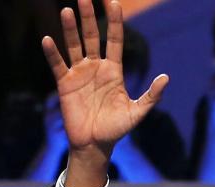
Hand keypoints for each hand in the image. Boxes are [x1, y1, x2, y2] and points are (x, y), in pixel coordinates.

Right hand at [40, 0, 167, 162]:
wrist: (96, 144)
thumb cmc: (117, 129)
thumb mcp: (137, 113)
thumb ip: (152, 96)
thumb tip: (166, 78)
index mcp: (114, 71)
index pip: (114, 40)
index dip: (114, 21)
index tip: (112, 1)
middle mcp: (95, 67)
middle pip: (91, 37)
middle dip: (89, 17)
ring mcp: (79, 74)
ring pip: (74, 46)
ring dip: (70, 29)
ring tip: (67, 11)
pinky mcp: (65, 84)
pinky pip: (58, 65)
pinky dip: (53, 53)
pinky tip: (49, 40)